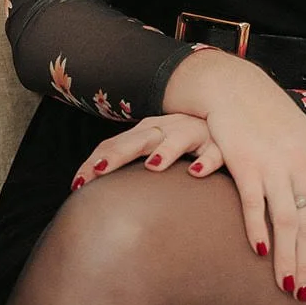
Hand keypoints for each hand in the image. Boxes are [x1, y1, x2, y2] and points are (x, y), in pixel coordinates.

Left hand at [69, 113, 223, 190]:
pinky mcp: (220, 143)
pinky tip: (197, 172)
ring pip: (178, 139)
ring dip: (166, 151)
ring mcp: (194, 133)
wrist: (227, 117)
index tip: (78, 184)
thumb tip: (94, 187)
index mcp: (148, 130)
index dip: (97, 162)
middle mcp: (168, 128)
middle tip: (99, 172)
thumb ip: (130, 162)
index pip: (116, 144)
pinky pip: (216, 152)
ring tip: (152, 167)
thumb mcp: (155, 147)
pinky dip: (207, 161)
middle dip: (118, 154)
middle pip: (139, 140)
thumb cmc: (185, 140)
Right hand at [203, 68, 305, 300]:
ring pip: (286, 222)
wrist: (239, 89)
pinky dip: (257, 231)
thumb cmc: (279, 125)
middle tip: (305, 296)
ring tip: (285, 286)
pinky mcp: (245, 162)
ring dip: (287, 258)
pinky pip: (254, 204)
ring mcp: (275, 164)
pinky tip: (259, 252)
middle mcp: (304, 166)